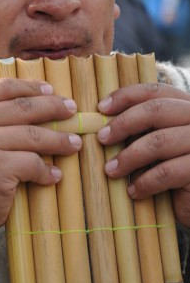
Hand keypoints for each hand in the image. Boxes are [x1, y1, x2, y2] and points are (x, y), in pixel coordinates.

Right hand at [0, 78, 80, 233]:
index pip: (3, 87)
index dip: (31, 87)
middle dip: (53, 107)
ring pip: (33, 136)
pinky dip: (47, 171)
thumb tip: (37, 102)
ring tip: (74, 144)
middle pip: (22, 107)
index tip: (51, 90)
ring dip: (59, 140)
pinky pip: (32, 164)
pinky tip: (54, 175)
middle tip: (72, 110)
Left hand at [97, 82, 189, 226]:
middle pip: (156, 110)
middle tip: (102, 139)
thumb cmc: (174, 174)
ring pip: (159, 141)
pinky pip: (167, 172)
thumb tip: (101, 121)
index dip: (126, 96)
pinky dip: (145, 182)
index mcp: (187, 107)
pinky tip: (133, 191)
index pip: (156, 91)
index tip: (101, 108)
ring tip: (111, 171)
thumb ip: (141, 129)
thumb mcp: (158, 145)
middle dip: (123, 123)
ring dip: (129, 157)